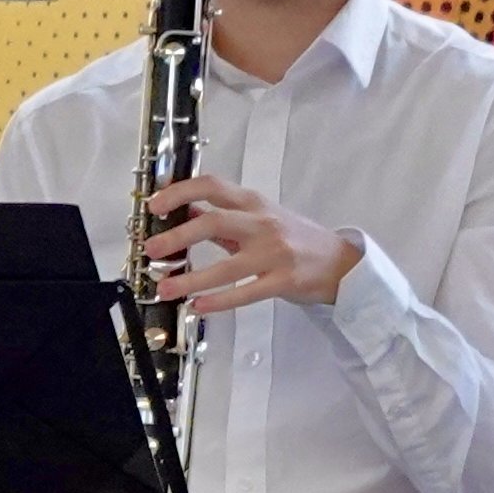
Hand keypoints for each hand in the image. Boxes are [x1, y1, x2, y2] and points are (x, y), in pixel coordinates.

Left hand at [137, 175, 356, 313]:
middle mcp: (263, 223)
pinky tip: (198, 306)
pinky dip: (219, 300)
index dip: (180, 192)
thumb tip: (184, 213)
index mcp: (254, 203)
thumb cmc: (297, 239)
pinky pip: (246, 292)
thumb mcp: (260, 219)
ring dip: (190, 279)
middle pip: (213, 222)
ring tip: (165, 289)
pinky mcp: (283, 280)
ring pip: (226, 265)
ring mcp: (274, 253)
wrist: (342, 262)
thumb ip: (224, 219)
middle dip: (177, 236)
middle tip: (151, 249)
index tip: (155, 204)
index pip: (213, 186)